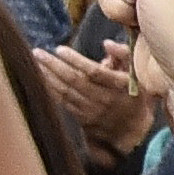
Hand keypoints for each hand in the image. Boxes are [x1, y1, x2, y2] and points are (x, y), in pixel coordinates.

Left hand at [32, 40, 154, 174]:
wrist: (134, 131)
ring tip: (35, 62)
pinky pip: (64, 103)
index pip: (94, 72)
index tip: (60, 49)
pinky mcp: (83, 119)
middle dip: (54, 66)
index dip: (76, 60)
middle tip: (38, 52)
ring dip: (48, 77)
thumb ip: (124, 55)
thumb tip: (106, 43)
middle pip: (75, 81)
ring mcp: (92, 111)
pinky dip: (50, 90)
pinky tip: (40, 79)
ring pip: (66, 92)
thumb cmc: (135, 95)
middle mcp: (105, 99)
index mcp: (119, 85)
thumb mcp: (138, 73)